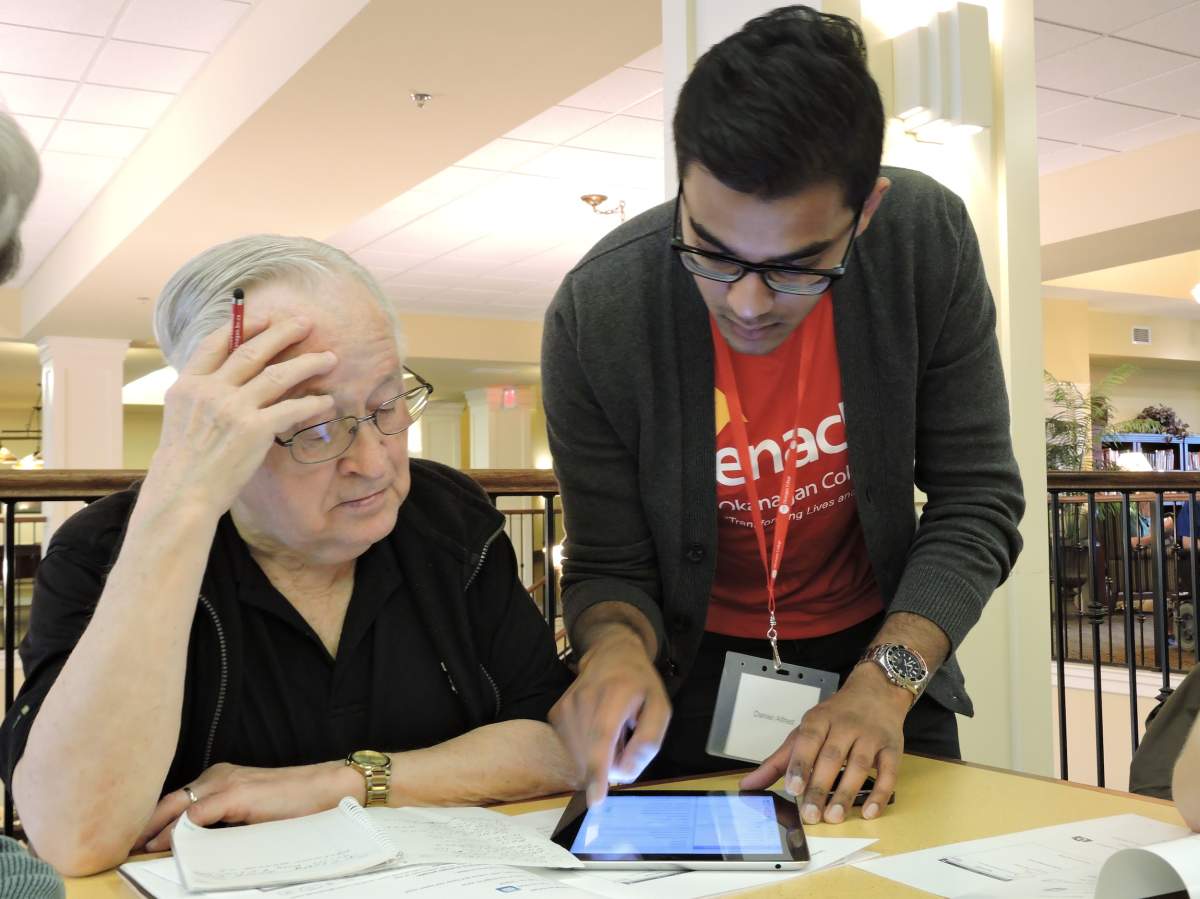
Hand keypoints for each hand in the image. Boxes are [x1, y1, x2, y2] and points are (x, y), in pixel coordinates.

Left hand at [135, 761, 361, 851]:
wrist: (328, 789)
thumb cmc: (296, 806)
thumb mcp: (250, 816)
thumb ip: (221, 824)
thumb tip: (191, 847)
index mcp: (219, 779)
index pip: (174, 801)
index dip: (149, 822)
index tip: (129, 843)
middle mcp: (217, 775)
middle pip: (166, 801)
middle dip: (139, 826)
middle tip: (114, 848)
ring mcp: (225, 782)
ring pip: (175, 806)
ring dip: (150, 830)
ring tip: (128, 851)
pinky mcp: (236, 793)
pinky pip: (196, 815)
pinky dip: (175, 831)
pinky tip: (161, 846)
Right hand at [143, 314, 337, 515]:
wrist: (181, 495)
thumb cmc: (184, 464)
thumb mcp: (181, 419)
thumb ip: (202, 396)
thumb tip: (225, 380)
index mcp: (188, 384)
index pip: (216, 343)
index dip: (243, 325)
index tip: (266, 317)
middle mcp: (209, 390)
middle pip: (252, 350)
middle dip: (282, 332)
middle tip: (306, 322)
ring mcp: (232, 408)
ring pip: (278, 374)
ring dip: (308, 363)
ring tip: (329, 357)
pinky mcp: (253, 429)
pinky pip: (292, 408)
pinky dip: (313, 403)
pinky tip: (327, 401)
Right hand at [549, 626, 670, 805]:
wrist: (610, 655)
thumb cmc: (639, 684)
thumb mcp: (660, 707)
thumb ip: (649, 741)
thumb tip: (626, 774)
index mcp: (614, 696)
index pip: (602, 737)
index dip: (598, 770)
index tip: (595, 800)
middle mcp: (583, 700)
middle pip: (592, 755)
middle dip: (610, 764)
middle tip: (625, 739)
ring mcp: (565, 707)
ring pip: (580, 757)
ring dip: (598, 757)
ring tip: (612, 731)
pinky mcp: (555, 715)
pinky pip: (572, 750)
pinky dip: (586, 751)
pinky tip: (596, 730)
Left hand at [740, 663, 908, 823]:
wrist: (875, 692)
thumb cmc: (835, 717)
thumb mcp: (804, 731)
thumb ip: (778, 761)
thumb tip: (748, 786)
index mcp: (820, 720)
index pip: (808, 740)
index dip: (800, 763)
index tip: (793, 788)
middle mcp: (846, 726)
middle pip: (832, 757)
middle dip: (821, 787)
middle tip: (811, 815)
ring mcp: (871, 736)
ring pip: (860, 765)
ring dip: (847, 793)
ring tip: (834, 817)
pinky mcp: (892, 748)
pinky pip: (889, 772)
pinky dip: (880, 793)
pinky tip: (869, 812)